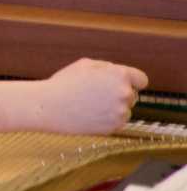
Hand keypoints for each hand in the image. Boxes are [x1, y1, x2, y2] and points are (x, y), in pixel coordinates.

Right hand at [22, 58, 146, 133]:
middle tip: (96, 95)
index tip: (123, 85)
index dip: (132, 81)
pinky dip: (106, 120)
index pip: (141, 79)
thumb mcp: (85, 64)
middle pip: (132, 95)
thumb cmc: (64, 83)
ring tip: (90, 106)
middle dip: (118, 95)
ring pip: (125, 110)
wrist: (49, 106)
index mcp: (119, 74)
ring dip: (113, 108)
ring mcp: (121, 111)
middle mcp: (124, 92)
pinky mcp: (115, 126)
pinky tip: (90, 115)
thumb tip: (121, 75)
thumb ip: (108, 68)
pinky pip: (117, 122)